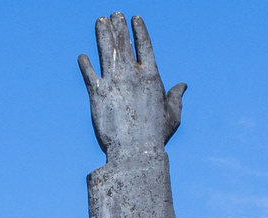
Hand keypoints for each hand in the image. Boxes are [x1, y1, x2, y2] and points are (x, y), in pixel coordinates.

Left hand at [79, 14, 183, 155]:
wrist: (134, 152)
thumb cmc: (156, 136)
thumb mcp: (172, 115)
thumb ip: (176, 97)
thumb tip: (183, 86)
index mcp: (151, 76)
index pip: (144, 45)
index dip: (139, 30)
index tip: (134, 18)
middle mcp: (131, 74)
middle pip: (123, 43)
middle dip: (118, 26)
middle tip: (114, 15)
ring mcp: (113, 82)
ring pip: (105, 50)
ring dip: (102, 34)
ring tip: (100, 21)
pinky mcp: (97, 93)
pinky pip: (89, 73)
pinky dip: (86, 64)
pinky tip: (83, 57)